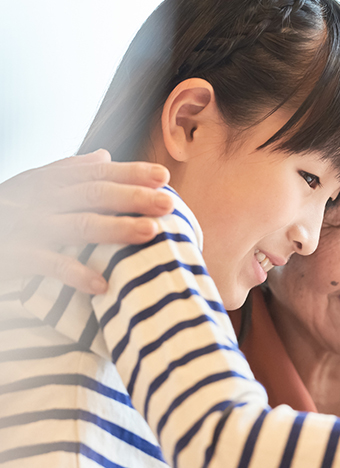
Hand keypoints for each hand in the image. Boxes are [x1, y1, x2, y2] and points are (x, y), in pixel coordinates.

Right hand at [0, 149, 173, 293]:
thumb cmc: (4, 215)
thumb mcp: (32, 186)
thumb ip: (68, 171)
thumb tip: (105, 155)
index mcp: (47, 181)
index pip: (96, 172)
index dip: (130, 172)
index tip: (164, 176)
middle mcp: (39, 198)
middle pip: (94, 194)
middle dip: (133, 197)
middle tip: (167, 203)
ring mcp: (26, 226)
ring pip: (77, 224)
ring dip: (116, 228)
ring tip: (151, 232)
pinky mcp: (12, 254)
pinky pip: (47, 263)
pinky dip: (74, 273)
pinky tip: (102, 284)